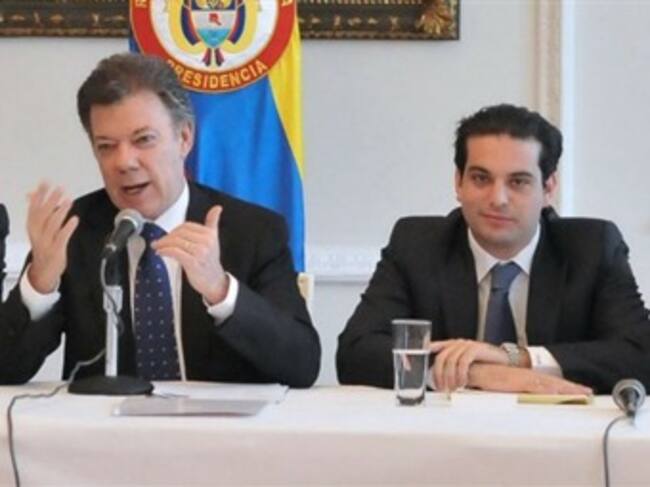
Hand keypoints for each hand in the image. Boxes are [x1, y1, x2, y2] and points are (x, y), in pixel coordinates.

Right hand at [26, 183, 78, 293]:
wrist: (43, 271)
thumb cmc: (43, 245)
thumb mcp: (37, 228)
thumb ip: (38, 211)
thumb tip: (31, 192)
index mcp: (31, 226)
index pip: (34, 207)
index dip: (39, 194)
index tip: (45, 182)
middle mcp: (37, 233)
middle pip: (43, 214)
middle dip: (51, 200)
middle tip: (60, 188)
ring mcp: (46, 242)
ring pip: (52, 225)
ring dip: (60, 211)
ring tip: (68, 199)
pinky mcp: (56, 250)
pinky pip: (62, 238)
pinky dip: (68, 228)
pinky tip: (75, 219)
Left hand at [152, 205, 228, 304]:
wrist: (215, 282)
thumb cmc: (210, 262)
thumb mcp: (213, 240)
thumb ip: (213, 223)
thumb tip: (217, 208)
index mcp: (210, 234)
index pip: (186, 226)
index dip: (174, 230)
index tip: (168, 235)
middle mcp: (206, 241)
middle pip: (179, 233)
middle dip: (167, 237)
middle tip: (159, 242)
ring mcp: (200, 252)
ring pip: (175, 242)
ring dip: (163, 244)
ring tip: (158, 247)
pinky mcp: (193, 262)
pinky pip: (174, 252)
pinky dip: (164, 251)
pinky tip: (160, 253)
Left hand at [429, 339, 508, 391]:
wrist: (505, 361)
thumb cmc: (484, 365)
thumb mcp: (465, 366)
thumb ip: (453, 369)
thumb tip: (440, 382)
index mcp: (452, 345)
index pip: (433, 346)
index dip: (423, 351)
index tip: (412, 363)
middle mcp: (457, 343)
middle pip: (441, 358)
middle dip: (439, 375)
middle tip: (442, 389)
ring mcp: (466, 344)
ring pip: (450, 361)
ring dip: (450, 378)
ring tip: (453, 389)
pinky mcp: (475, 348)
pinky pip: (463, 362)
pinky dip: (460, 374)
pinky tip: (462, 383)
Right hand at [468, 363, 592, 394]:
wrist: (475, 369)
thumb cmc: (487, 378)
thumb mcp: (505, 386)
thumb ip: (517, 392)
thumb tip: (525, 400)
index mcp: (526, 378)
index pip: (550, 383)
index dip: (566, 387)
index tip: (581, 391)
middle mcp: (527, 376)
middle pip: (554, 383)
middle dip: (571, 388)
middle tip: (588, 392)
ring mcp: (523, 378)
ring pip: (548, 384)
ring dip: (564, 389)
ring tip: (579, 394)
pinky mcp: (516, 381)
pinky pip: (535, 386)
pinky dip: (547, 390)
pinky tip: (556, 394)